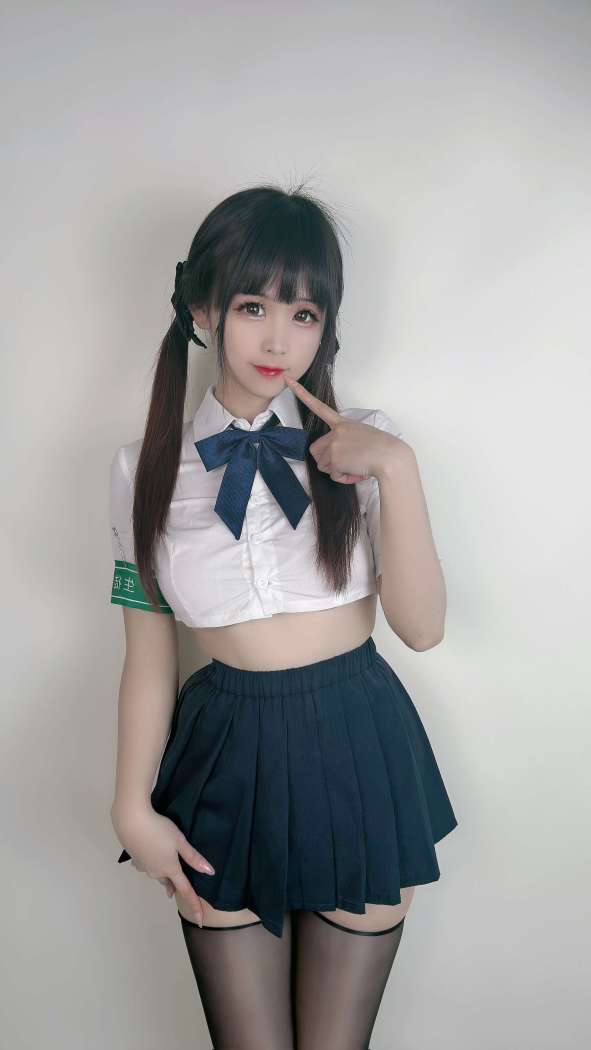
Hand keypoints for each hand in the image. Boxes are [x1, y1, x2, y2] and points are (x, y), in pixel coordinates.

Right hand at [112, 805, 214, 926]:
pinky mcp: (135, 859)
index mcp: (170, 869)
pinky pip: (146, 866)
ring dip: (164, 874)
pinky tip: (150, 855)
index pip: (185, 891)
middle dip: (175, 885)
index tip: (200, 922)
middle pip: (169, 882)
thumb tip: (210, 872)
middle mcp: (156, 872)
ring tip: (168, 870)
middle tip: (181, 886)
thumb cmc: (159, 829)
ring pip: (157, 874)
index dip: (194, 906)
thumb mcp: (180, 841)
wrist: (131, 821)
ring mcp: (144, 866)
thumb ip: (194, 857)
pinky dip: (151, 864)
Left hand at [284, 374, 402, 482]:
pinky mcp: (335, 459)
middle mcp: (336, 431)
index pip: (319, 407)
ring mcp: (334, 444)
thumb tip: (335, 460)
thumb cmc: (382, 449)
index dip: (301, 393)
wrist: (391, 457)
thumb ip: (344, 442)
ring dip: (337, 470)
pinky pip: (333, 475)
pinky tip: (356, 471)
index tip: (288, 381)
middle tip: (345, 463)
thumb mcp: (361, 436)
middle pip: (316, 451)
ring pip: (323, 465)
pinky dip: (343, 477)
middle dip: (326, 461)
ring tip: (355, 466)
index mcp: (343, 423)